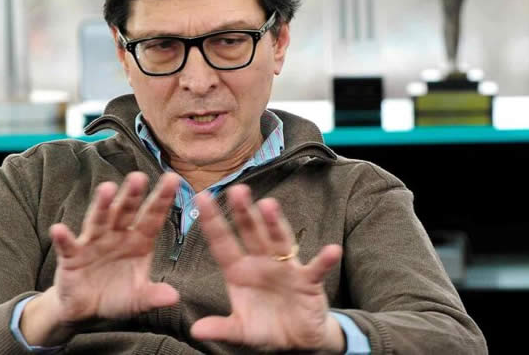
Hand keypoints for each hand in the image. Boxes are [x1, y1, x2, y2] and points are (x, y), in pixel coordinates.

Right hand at [21, 172, 180, 344]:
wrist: (85, 310)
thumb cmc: (116, 296)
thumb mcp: (137, 299)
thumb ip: (153, 296)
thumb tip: (174, 298)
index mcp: (138, 241)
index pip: (152, 217)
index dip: (162, 199)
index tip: (173, 179)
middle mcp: (116, 235)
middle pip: (125, 211)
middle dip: (132, 195)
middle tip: (139, 177)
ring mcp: (93, 242)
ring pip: (99, 220)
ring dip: (102, 205)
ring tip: (106, 189)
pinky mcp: (71, 256)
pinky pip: (67, 246)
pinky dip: (63, 238)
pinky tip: (58, 230)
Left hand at [190, 185, 344, 351]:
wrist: (296, 340)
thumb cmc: (265, 327)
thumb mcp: (241, 330)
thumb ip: (221, 328)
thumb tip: (196, 331)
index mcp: (239, 270)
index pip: (223, 241)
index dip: (212, 221)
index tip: (201, 198)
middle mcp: (261, 262)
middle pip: (251, 232)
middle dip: (243, 212)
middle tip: (236, 190)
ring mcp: (285, 268)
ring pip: (279, 241)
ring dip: (275, 224)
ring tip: (269, 205)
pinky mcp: (308, 281)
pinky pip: (315, 268)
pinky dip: (324, 260)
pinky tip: (331, 250)